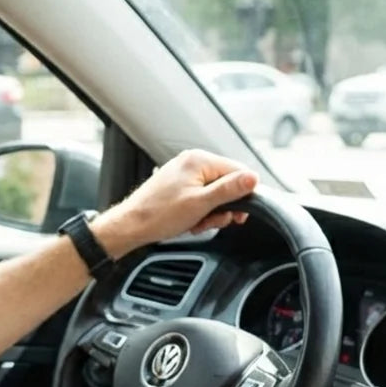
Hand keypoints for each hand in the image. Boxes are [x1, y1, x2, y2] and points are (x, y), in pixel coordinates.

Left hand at [91, 149, 257, 258]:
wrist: (131, 226)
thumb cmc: (160, 215)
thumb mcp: (201, 203)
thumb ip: (229, 190)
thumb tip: (254, 178)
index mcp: (199, 160)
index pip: (238, 171)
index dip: (244, 194)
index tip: (239, 214)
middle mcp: (192, 162)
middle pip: (226, 183)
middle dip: (223, 207)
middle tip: (212, 221)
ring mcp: (184, 174)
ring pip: (213, 194)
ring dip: (210, 213)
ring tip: (196, 223)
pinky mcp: (178, 186)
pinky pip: (200, 198)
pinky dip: (199, 212)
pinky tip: (189, 222)